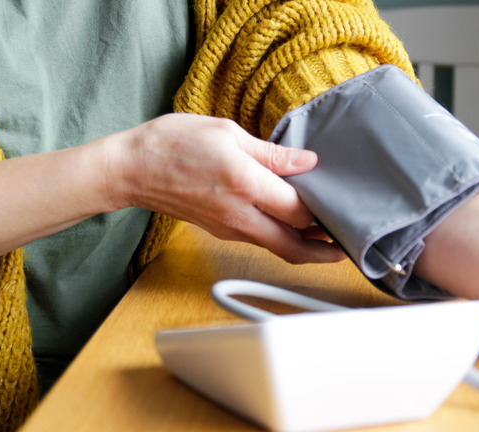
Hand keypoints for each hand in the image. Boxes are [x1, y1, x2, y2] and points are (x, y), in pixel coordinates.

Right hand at [106, 113, 344, 263]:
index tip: (342, 207)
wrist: (132, 169)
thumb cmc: (173, 143)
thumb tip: (307, 163)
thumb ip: (271, 153)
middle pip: (293, 246)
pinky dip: (282, 239)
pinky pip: (260, 241)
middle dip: (323, 251)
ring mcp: (229, 228)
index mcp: (244, 184)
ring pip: (277, 248)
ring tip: (328, 239)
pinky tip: (292, 226)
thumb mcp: (226, 132)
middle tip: (346, 247)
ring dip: (305, 248)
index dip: (325, 213)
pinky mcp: (221, 232)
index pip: (299, 210)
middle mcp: (239, 215)